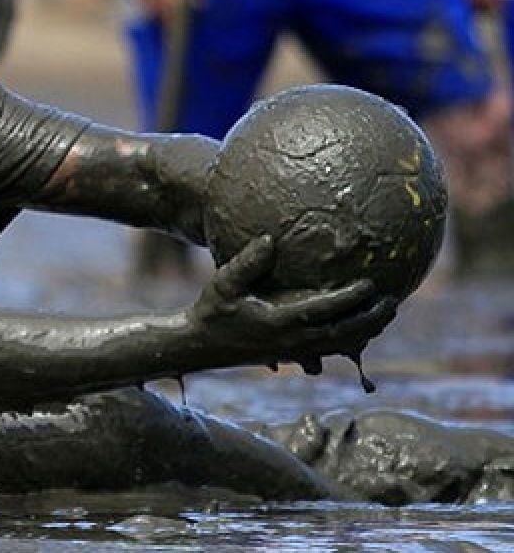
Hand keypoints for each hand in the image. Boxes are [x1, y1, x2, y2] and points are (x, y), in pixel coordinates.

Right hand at [184, 236, 399, 371]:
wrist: (200, 346)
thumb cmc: (211, 311)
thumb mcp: (222, 283)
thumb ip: (246, 263)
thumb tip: (271, 238)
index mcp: (278, 322)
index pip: (324, 310)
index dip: (350, 298)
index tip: (371, 283)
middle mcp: (291, 340)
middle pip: (343, 332)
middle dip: (371, 318)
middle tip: (394, 300)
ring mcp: (293, 351)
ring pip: (340, 344)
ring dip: (366, 330)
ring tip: (388, 313)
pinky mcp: (292, 354)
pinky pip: (330, 348)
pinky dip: (351, 338)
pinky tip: (363, 327)